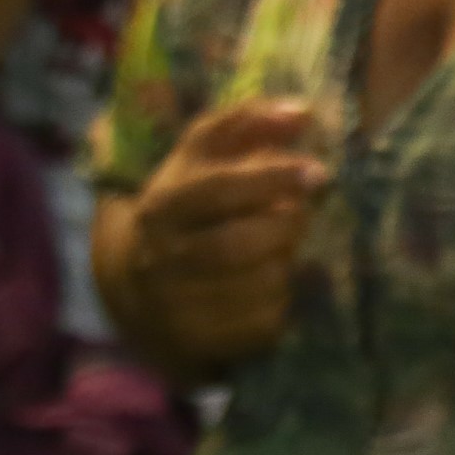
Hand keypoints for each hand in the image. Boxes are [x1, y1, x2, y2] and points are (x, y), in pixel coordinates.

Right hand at [115, 100, 325, 377]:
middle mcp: (163, 258)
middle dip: (287, 228)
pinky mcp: (199, 342)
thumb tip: (303, 111)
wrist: (137, 284)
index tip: (318, 173)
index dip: (272, 179)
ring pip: (258, 286)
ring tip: (286, 251)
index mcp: (164, 206)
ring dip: (287, 265)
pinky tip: (279, 287)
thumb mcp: (201, 158)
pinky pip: (262, 325)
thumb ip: (246, 124)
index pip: (219, 190)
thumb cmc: (188, 207)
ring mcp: (178, 305)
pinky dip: (283, 303)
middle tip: (306, 216)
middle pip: (238, 244)